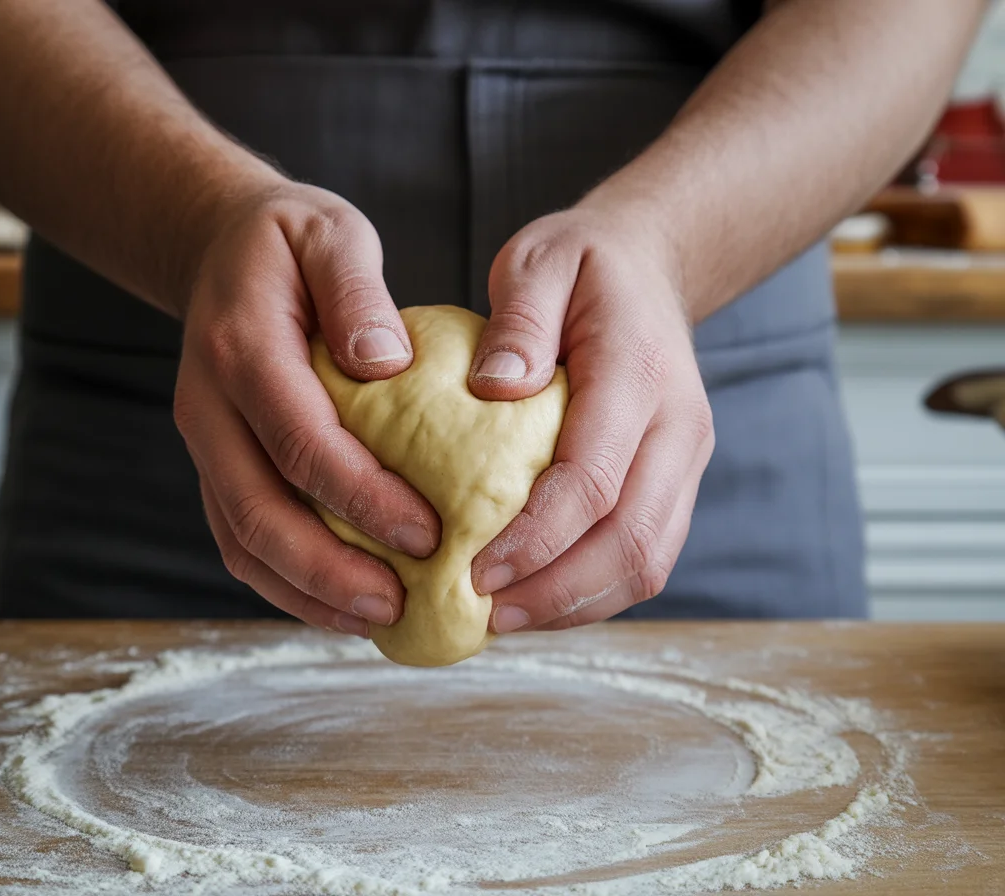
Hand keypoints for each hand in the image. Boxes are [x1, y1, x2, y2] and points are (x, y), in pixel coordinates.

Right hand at [174, 179, 440, 635]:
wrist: (217, 250)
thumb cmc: (290, 243)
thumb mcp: (331, 234)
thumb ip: (356, 291)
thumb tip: (387, 366)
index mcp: (239, 347)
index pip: (299, 439)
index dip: (361, 496)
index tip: (429, 534)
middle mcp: (207, 406)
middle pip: (257, 511)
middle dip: (329, 569)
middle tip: (401, 603)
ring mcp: (204, 442)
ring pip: (241, 540)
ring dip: (304, 591)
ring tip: (377, 620)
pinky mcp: (215, 464)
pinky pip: (239, 538)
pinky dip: (285, 581)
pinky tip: (341, 602)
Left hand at [467, 207, 713, 631]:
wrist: (651, 267)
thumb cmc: (581, 265)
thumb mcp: (539, 260)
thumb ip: (519, 317)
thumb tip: (494, 391)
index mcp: (641, 374)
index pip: (596, 480)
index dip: (538, 539)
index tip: (476, 572)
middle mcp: (679, 427)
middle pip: (632, 541)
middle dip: (555, 593)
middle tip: (483, 615)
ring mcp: (685, 460)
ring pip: (648, 562)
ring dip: (577, 604)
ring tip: (504, 620)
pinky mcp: (675, 482)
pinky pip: (647, 554)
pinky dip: (594, 590)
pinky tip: (538, 596)